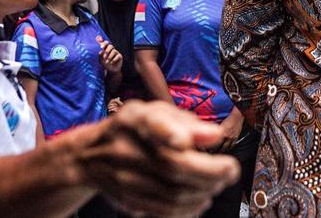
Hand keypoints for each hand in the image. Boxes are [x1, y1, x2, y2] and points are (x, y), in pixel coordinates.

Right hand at [75, 100, 239, 216]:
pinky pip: (164, 211)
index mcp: (135, 120)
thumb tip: (215, 136)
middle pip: (172, 165)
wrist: (90, 156)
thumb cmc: (135, 129)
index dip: (168, 132)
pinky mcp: (129, 201)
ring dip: (204, 191)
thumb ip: (187, 122)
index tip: (184, 141)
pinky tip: (202, 199)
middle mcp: (126, 148)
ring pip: (172, 193)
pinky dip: (189, 208)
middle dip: (210, 172)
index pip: (151, 123)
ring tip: (218, 184)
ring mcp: (125, 179)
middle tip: (230, 170)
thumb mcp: (155, 112)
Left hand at [98, 40, 122, 73]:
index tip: (101, 47)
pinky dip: (114, 60)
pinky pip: (118, 56)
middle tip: (104, 57)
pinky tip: (111, 63)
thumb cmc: (105, 63)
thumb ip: (100, 55)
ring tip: (107, 62)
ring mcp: (116, 52)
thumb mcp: (101, 59)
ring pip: (114, 51)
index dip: (104, 43)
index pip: (106, 43)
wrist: (110, 70)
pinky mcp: (120, 56)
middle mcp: (112, 49)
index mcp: (107, 48)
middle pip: (111, 46)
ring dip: (109, 57)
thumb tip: (101, 51)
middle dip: (107, 51)